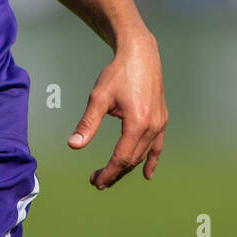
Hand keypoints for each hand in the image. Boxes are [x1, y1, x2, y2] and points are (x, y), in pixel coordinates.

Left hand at [68, 32, 166, 188]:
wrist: (141, 54)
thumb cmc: (118, 73)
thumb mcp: (99, 98)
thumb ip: (87, 124)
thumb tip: (73, 145)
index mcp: (137, 123)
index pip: (121, 158)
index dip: (108, 172)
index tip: (95, 181)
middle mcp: (152, 126)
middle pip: (132, 160)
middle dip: (115, 173)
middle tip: (97, 181)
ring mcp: (160, 124)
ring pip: (143, 155)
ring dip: (127, 167)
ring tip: (111, 175)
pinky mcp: (162, 119)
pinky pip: (157, 146)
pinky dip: (151, 160)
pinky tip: (146, 173)